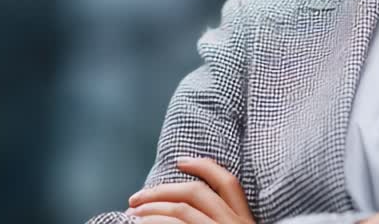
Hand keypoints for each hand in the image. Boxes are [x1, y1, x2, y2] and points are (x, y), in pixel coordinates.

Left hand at [126, 157, 255, 223]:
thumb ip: (214, 219)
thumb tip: (176, 206)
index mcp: (245, 220)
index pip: (228, 182)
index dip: (204, 166)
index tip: (180, 161)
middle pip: (197, 193)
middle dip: (162, 191)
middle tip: (136, 197)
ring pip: (182, 210)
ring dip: (153, 209)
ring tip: (133, 213)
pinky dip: (155, 222)